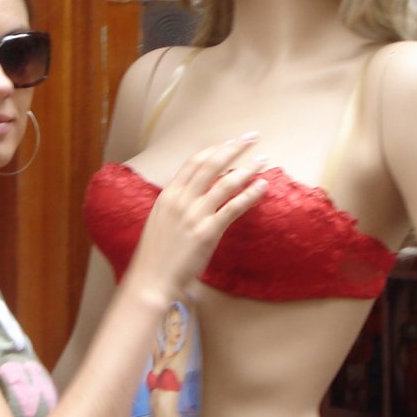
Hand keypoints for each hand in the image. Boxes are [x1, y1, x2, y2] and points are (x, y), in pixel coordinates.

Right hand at [125, 135, 267, 302]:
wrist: (152, 279)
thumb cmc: (157, 254)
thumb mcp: (160, 219)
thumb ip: (173, 201)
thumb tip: (184, 183)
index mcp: (168, 195)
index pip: (194, 162)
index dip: (215, 149)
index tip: (231, 142)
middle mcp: (181, 200)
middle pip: (211, 164)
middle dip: (234, 147)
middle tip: (252, 137)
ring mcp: (194, 215)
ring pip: (225, 183)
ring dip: (247, 169)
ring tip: (264, 161)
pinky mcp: (207, 232)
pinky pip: (233, 207)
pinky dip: (250, 194)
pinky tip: (262, 187)